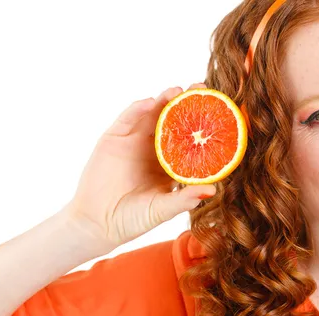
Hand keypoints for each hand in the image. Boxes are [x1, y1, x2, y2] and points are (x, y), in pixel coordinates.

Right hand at [63, 83, 215, 250]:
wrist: (98, 223)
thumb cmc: (134, 219)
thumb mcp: (162, 209)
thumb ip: (184, 199)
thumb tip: (213, 190)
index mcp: (172, 162)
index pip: (191, 138)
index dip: (203, 124)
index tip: (220, 112)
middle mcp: (156, 147)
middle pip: (174, 118)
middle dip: (188, 102)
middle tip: (202, 88)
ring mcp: (135, 140)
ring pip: (152, 113)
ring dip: (165, 99)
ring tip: (178, 91)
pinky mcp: (114, 138)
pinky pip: (128, 119)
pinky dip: (138, 109)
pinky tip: (150, 103)